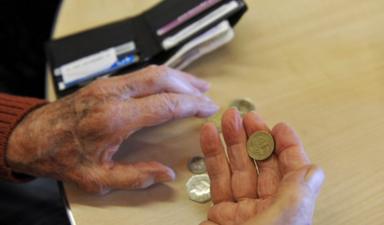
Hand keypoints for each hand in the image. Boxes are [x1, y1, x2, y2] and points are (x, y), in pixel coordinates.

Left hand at [7, 65, 217, 193]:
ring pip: (151, 71)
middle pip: (162, 79)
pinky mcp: (105, 83)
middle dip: (189, 86)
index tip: (208, 107)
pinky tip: (169, 84)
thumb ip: (135, 178)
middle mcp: (112, 95)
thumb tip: (165, 174)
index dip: (191, 105)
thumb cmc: (63, 156)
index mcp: (114, 119)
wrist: (34, 137)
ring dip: (177, 77)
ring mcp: (108, 85)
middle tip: (206, 94)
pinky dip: (161, 77)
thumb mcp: (97, 179)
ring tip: (195, 85)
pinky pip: (140, 74)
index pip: (164, 104)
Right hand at [200, 109, 323, 224]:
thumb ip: (296, 194)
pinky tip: (210, 138)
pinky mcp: (220, 214)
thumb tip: (313, 171)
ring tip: (227, 120)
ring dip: (231, 141)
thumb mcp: (281, 221)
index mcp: (287, 210)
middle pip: (262, 165)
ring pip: (238, 169)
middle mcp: (267, 208)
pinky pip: (217, 180)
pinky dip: (212, 157)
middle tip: (247, 117)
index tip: (279, 127)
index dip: (287, 146)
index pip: (292, 171)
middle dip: (254, 137)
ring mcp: (242, 211)